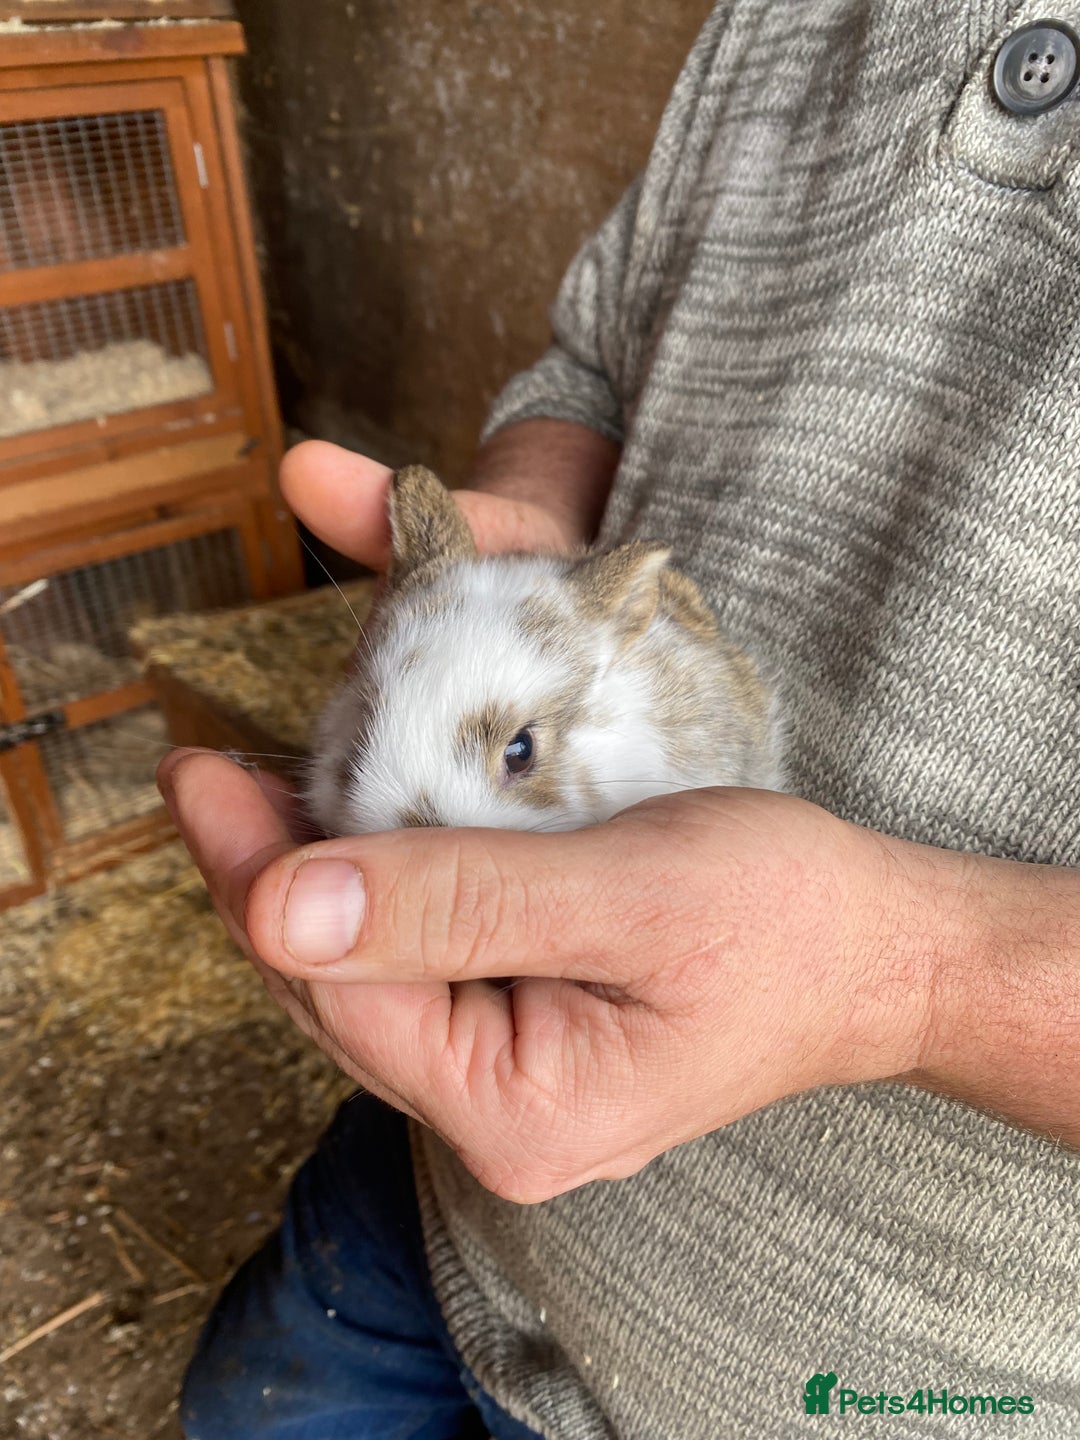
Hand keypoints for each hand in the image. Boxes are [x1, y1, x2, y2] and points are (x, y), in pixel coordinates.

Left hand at [167, 433, 1079, 1192]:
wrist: (878, 951)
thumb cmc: (783, 918)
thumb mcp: (626, 892)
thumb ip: (457, 903)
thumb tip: (278, 906)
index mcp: (514, 1108)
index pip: (333, 987)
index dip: (251, 875)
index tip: (194, 771)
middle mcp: (494, 1120)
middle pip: (333, 990)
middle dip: (267, 873)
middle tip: (215, 765)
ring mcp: (507, 1085)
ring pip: (367, 975)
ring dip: (317, 877)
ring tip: (267, 782)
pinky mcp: (522, 1039)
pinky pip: (418, 964)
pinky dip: (380, 888)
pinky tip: (360, 822)